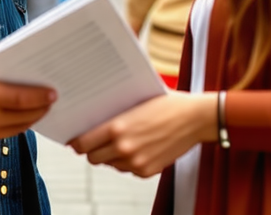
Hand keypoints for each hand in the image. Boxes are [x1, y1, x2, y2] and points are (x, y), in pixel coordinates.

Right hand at [0, 54, 56, 140]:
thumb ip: (1, 63)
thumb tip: (28, 62)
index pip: (20, 98)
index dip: (40, 97)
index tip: (53, 92)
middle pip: (24, 114)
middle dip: (42, 106)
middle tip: (54, 98)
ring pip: (21, 126)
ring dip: (36, 116)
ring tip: (45, 106)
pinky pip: (12, 132)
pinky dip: (24, 123)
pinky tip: (31, 114)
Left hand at [69, 92, 218, 177]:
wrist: (195, 118)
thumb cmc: (166, 103)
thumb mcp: (134, 99)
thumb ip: (113, 110)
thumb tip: (90, 110)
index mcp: (117, 128)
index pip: (81, 143)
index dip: (76, 142)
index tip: (76, 138)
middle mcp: (124, 148)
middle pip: (92, 158)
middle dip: (92, 150)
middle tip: (95, 141)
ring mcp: (135, 162)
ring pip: (110, 165)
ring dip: (110, 156)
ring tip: (119, 141)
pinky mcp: (147, 171)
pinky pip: (126, 169)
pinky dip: (127, 161)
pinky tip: (137, 147)